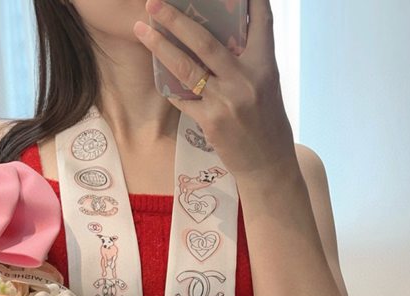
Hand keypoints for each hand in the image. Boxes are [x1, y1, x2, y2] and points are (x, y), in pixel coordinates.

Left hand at [134, 0, 297, 178]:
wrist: (267, 165)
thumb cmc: (268, 125)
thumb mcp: (268, 88)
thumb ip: (248, 65)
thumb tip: (227, 42)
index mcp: (265, 67)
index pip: (260, 23)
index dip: (252, 0)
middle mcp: (245, 80)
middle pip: (205, 41)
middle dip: (176, 19)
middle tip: (153, 3)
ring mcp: (226, 101)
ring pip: (186, 67)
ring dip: (160, 46)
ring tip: (141, 30)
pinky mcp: (210, 122)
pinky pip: (182, 98)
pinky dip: (169, 85)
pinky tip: (158, 74)